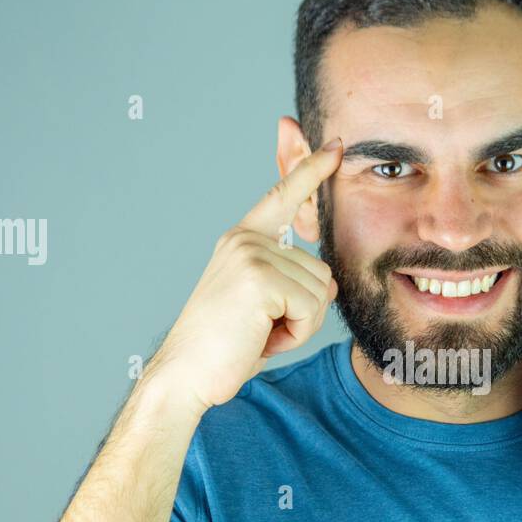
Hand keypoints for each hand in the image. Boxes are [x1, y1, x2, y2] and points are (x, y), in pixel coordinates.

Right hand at [148, 137, 343, 411]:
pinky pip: (311, 307)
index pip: (282, 196)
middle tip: (262, 327)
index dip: (310, 170)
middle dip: (303, 311)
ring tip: (258, 332)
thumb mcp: (262, 304)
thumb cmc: (225, 346)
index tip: (334, 145)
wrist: (186, 375)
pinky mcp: (259, 278)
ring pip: (319, 290)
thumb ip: (291, 281)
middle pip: (320, 270)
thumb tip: (330, 279)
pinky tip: (262, 338)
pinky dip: (296, 333)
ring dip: (300, 324)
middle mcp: (245, 240)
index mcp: (243, 240)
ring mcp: (251, 255)